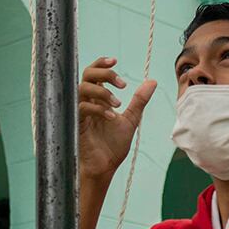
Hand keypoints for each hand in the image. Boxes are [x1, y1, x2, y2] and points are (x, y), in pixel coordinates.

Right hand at [79, 57, 156, 182]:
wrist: (105, 167)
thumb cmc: (113, 145)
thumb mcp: (131, 119)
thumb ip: (139, 100)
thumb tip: (152, 81)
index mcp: (97, 99)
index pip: (94, 73)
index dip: (102, 63)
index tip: (115, 61)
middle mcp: (86, 102)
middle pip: (87, 74)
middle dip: (104, 74)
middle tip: (122, 84)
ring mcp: (79, 112)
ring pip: (82, 88)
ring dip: (103, 92)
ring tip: (118, 104)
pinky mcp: (76, 124)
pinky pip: (82, 108)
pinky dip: (98, 108)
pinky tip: (111, 116)